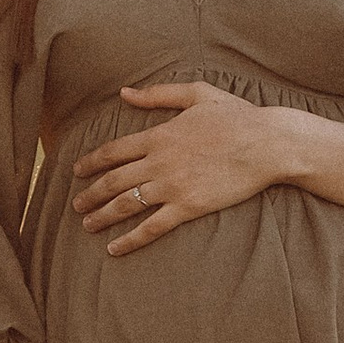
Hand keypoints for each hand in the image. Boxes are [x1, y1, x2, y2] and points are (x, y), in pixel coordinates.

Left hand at [71, 83, 296, 256]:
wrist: (267, 143)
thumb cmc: (237, 116)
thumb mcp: (196, 94)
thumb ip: (158, 94)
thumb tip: (125, 93)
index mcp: (158, 135)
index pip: (113, 151)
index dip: (91, 162)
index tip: (77, 171)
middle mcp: (158, 162)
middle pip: (112, 181)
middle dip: (89, 194)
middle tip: (76, 205)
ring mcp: (172, 186)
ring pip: (126, 205)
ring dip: (102, 216)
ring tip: (87, 226)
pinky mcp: (188, 207)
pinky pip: (152, 227)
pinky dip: (130, 240)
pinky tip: (115, 248)